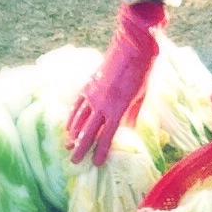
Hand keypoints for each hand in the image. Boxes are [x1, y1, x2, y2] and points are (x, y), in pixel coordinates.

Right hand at [66, 1, 166, 165]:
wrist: (134, 47)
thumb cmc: (143, 71)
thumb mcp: (143, 95)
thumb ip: (134, 113)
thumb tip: (129, 128)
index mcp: (118, 109)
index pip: (108, 136)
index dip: (101, 151)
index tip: (96, 164)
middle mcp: (103, 104)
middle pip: (89, 131)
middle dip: (81, 148)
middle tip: (74, 162)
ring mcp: (94, 93)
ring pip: (79, 118)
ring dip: (73, 133)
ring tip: (68, 146)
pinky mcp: (89, 84)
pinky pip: (77, 104)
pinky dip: (72, 116)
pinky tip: (68, 124)